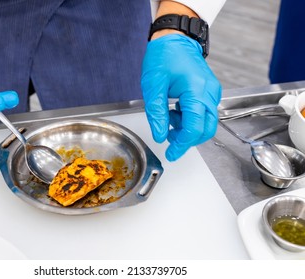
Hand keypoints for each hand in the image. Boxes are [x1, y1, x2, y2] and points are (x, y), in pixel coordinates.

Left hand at [141, 34, 220, 160]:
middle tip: (169, 140)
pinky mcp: (209, 91)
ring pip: (206, 122)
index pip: (194, 127)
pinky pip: (203, 112)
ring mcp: (212, 91)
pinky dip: (190, 119)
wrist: (175, 38)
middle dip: (187, 139)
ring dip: (187, 128)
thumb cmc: (164, 56)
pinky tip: (175, 112)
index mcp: (197, 91)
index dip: (182, 144)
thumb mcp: (153, 85)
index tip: (170, 153)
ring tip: (168, 118)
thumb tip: (160, 136)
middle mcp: (209, 92)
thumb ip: (156, 113)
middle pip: (206, 129)